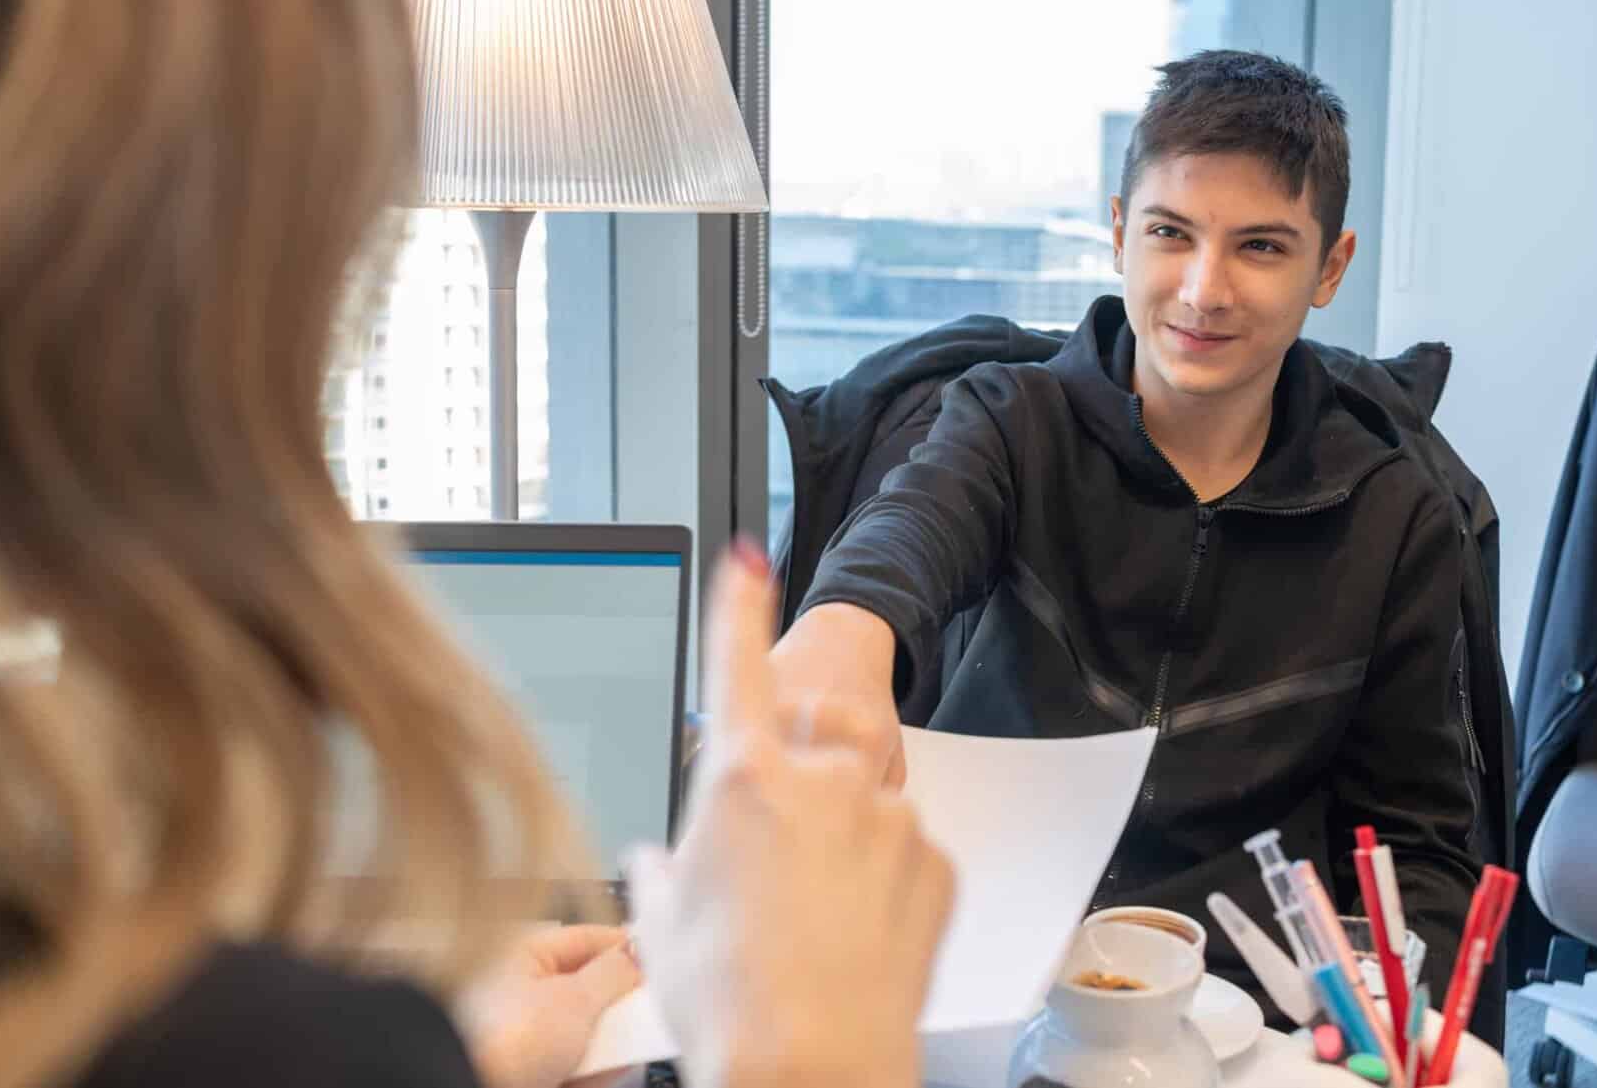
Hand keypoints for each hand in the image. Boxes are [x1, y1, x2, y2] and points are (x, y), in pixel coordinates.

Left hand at [457, 923, 640, 1087]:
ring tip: (633, 1046)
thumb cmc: (510, 1041)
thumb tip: (637, 956)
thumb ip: (614, 973)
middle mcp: (521, 990)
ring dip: (609, 1038)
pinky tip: (608, 1072)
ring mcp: (523, 1034)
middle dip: (619, 1001)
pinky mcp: (528, 1070)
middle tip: (650, 1007)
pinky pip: (569, 1063)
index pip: (586, 939)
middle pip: (587, 987)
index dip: (625, 949)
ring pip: (581, 1029)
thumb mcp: (575, 1000)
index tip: (660, 960)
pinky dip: (591, 1068)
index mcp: (524, 955)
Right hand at [627, 542, 953, 1087]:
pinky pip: (901, 859)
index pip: (738, 664)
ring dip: (836, 850)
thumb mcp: (662, 922)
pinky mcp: (937, 865)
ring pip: (857, 814)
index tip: (747, 560)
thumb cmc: (731, 1001)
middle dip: (788, 793)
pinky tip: (850, 939)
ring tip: (807, 927)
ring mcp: (888, 821)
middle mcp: (823, 783)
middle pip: (805, 754)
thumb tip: (659, 859)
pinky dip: (878, 888)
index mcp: (744, 780)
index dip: (739, 604)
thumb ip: (662, 867)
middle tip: (765, 873)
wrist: (813, 1068)